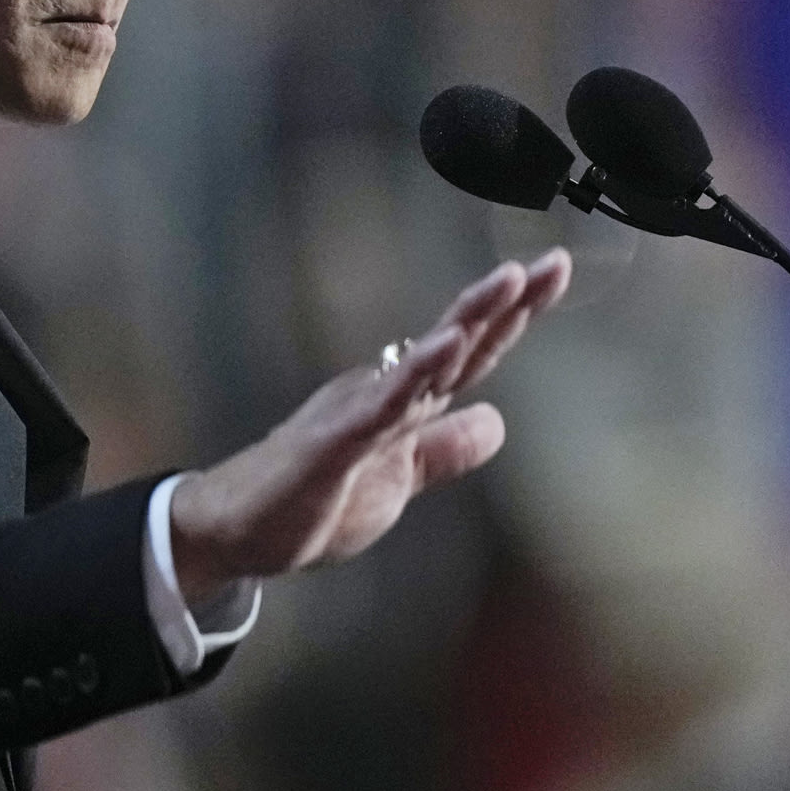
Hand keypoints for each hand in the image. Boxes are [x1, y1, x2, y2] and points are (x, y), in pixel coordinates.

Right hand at [169, 249, 571, 599]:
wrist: (236, 529)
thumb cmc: (311, 500)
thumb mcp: (398, 481)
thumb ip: (444, 449)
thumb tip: (495, 421)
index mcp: (404, 402)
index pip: (469, 355)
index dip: (512, 318)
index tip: (552, 274)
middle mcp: (385, 393)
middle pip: (456, 342)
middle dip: (504, 302)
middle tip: (553, 261)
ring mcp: (360, 412)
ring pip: (424, 360)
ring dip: (468, 319)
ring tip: (508, 281)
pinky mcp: (335, 440)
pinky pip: (383, 404)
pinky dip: (416, 373)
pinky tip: (447, 346)